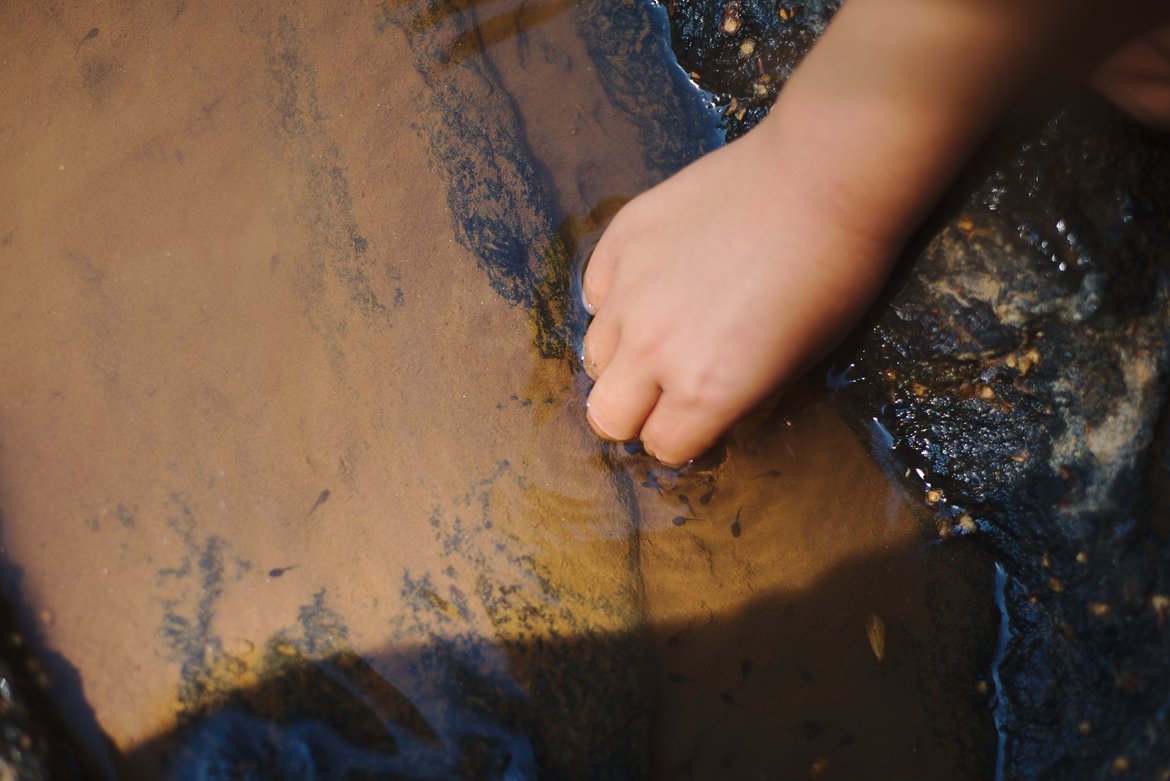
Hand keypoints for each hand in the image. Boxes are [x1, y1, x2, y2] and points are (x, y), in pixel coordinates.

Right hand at [581, 117, 895, 464]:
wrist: (822, 178)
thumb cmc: (833, 278)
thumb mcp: (802, 363)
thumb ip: (746, 403)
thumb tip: (720, 421)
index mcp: (704, 391)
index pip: (663, 447)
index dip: (684, 437)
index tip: (701, 418)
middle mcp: (652, 350)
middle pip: (606, 417)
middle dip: (636, 413)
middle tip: (667, 388)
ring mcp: (628, 291)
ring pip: (594, 355)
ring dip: (622, 356)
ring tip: (661, 328)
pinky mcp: (620, 239)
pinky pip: (596, 292)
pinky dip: (617, 299)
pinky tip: (654, 281)